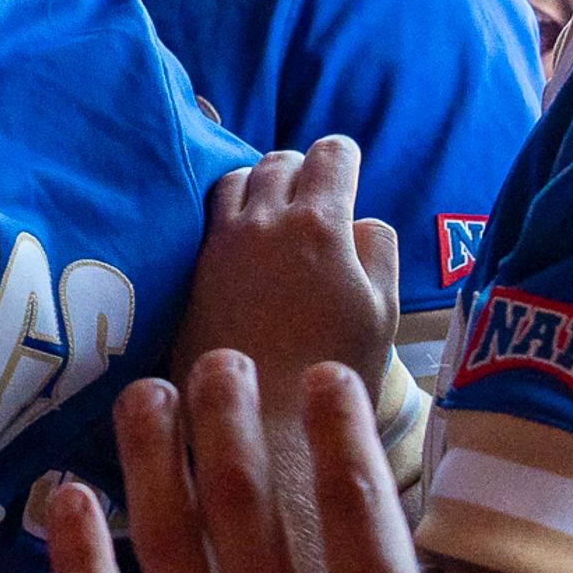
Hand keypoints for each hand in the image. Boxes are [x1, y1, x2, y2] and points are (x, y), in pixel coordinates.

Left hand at [48, 356, 572, 572]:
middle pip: (249, 502)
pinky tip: (63, 500)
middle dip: (231, 417)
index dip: (339, 430)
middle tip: (219, 361)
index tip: (323, 378)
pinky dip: (80, 559)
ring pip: (171, 545)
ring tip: (144, 396)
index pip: (360, 507)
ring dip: (153, 459)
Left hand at [177, 138, 397, 393]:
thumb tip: (359, 222)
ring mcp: (220, 243)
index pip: (330, 154)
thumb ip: (378, 251)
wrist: (261, 418)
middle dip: (300, 167)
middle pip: (279, 160)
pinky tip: (237, 238)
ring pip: (235, 179)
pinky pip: (203, 216)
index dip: (342, 156)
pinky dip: (224, 212)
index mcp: (319, 224)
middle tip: (311, 190)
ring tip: (270, 208)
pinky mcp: (189, 268)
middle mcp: (264, 221)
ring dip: (257, 183)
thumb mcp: (382, 309)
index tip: (346, 165)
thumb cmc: (335, 368)